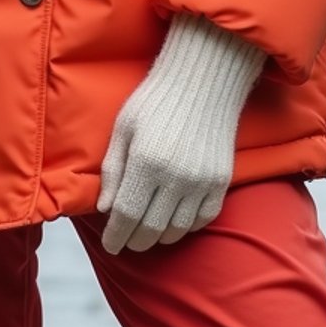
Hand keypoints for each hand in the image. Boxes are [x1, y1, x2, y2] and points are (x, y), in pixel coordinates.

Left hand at [98, 14, 263, 254]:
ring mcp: (201, 181)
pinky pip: (202, 219)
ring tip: (148, 233)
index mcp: (146, 161)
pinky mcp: (220, 181)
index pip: (127, 215)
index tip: (111, 244)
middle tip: (127, 241)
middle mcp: (175, 176)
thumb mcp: (123, 128)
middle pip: (151, 229)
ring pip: (177, 229)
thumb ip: (113, 169)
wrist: (201, 82)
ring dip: (159, 236)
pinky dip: (186, 227)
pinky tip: (174, 221)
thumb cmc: (154, 101)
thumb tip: (105, 209)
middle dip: (135, 240)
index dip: (116, 235)